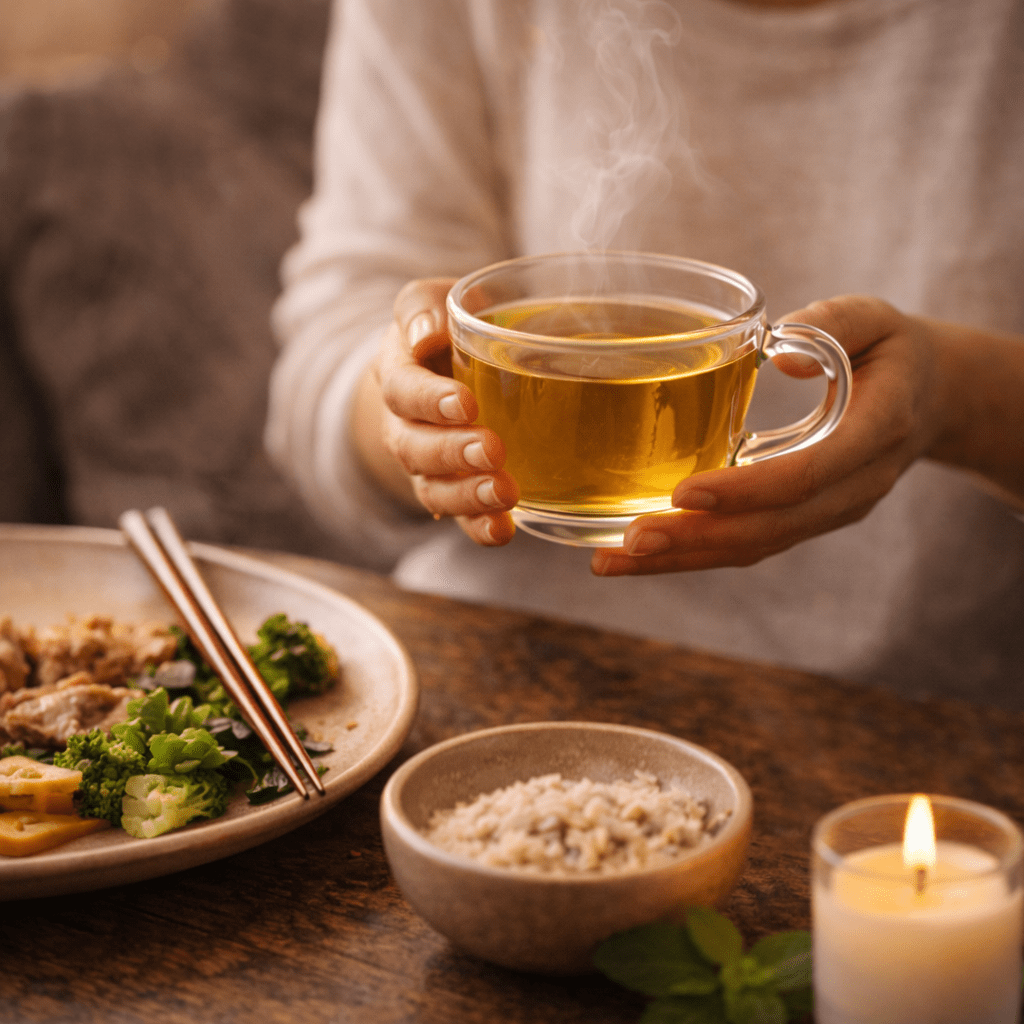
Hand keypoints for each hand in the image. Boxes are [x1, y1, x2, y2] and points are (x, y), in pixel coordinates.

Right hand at [356, 278, 518, 544]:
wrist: (444, 365)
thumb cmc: (447, 325)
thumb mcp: (432, 301)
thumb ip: (424, 307)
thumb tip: (426, 334)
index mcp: (398, 372)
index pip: (402, 390)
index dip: (430, 400)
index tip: (465, 403)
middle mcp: (404, 424)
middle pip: (414, 447)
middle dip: (452, 453)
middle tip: (493, 450)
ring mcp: (426, 464)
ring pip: (434, 488)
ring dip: (468, 495)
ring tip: (504, 494)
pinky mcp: (453, 489)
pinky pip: (459, 515)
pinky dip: (479, 527)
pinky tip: (504, 530)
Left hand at [592, 295, 954, 575]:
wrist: (931, 399)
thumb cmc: (890, 350)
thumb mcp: (875, 318)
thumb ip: (835, 323)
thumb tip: (781, 353)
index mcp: (877, 433)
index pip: (807, 475)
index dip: (747, 489)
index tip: (686, 491)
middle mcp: (854, 487)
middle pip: (769, 529)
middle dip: (696, 539)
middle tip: (628, 542)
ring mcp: (829, 512)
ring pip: (752, 547)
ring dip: (681, 558)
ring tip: (611, 561)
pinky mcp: (803, 520)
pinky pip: (747, 544)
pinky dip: (692, 552)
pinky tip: (639, 553)